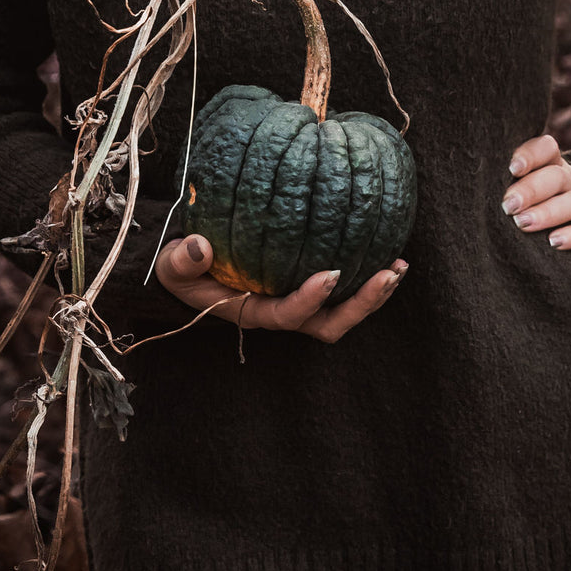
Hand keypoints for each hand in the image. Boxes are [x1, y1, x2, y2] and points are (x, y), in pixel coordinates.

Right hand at [155, 234, 408, 342]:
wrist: (188, 266)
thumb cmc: (182, 267)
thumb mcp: (172, 265)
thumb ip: (182, 260)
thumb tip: (199, 246)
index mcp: (253, 312)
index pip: (287, 314)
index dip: (310, 300)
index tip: (331, 274)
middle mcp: (281, 312)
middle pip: (329, 325)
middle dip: (362, 305)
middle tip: (388, 273)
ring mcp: (298, 301)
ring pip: (343, 311)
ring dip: (373, 292)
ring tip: (398, 265)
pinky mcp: (308, 285)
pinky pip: (342, 288)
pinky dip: (366, 273)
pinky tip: (387, 246)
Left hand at [502, 134, 570, 256]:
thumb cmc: (549, 208)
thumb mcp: (534, 192)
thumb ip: (513, 188)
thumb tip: (478, 195)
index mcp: (553, 167)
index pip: (546, 149)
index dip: (531, 154)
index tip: (512, 168)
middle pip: (555, 177)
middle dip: (530, 190)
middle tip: (509, 206)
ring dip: (547, 213)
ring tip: (523, 223)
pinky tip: (554, 243)